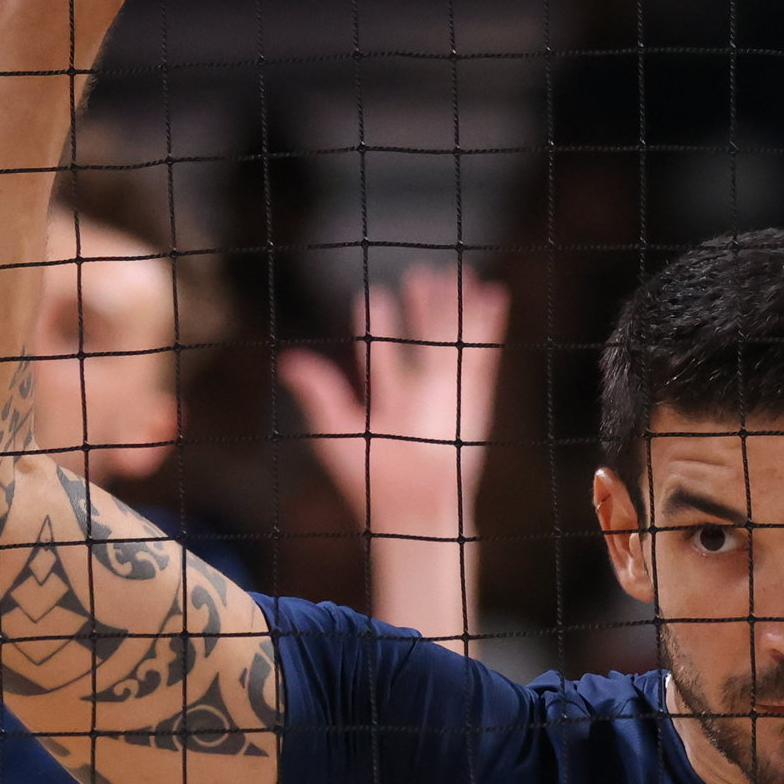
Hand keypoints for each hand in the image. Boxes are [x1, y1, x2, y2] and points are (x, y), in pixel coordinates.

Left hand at [281, 267, 511, 557]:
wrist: (416, 510)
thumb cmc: (372, 483)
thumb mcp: (337, 433)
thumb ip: (319, 393)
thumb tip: (288, 360)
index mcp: (384, 404)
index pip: (378, 357)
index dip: (375, 327)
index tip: (372, 298)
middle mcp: (417, 396)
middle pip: (420, 342)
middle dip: (421, 310)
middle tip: (420, 275)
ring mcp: (447, 393)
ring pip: (451, 340)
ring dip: (454, 308)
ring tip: (457, 274)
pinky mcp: (474, 397)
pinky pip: (482, 354)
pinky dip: (490, 324)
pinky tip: (494, 294)